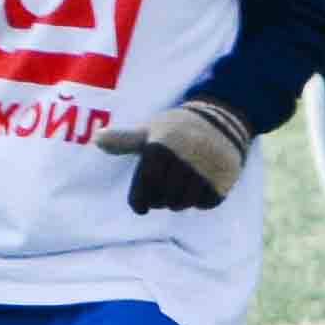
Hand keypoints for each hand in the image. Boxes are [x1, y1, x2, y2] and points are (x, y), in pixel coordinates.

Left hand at [97, 99, 248, 217]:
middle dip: (158, 201)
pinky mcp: (227, 175)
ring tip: (175, 193)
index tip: (140, 208)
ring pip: (184, 202)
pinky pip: (207, 201)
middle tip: (159, 197)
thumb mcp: (151, 130)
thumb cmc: (178, 127)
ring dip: (177, 203)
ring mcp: (208, 167)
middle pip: (163, 197)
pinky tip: (196, 190)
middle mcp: (186, 156)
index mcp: (162, 146)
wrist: (225, 116)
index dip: (139, 201)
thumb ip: (126, 140)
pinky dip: (199, 201)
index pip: (146, 184)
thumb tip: (97, 139)